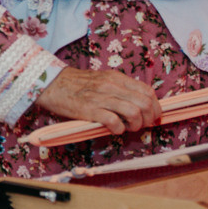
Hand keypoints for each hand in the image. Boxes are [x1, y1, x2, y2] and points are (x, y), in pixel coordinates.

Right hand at [37, 66, 162, 132]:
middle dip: (149, 118)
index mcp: (117, 78)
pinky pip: (114, 122)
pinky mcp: (90, 110)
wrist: (51, 84)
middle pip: (145, 103)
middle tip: (143, 125)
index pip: (147, 91)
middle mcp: (112, 86)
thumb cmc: (77, 84)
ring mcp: (101, 98)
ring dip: (136, 125)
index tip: (152, 116)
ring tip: (129, 128)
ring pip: (134, 112)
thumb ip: (120, 89)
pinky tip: (115, 130)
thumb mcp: (102, 79)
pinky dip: (119, 129)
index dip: (155, 106)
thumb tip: (138, 104)